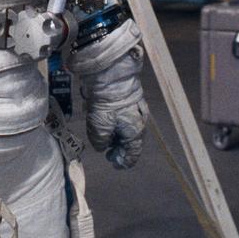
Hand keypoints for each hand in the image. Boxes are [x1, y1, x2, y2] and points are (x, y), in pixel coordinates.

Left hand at [80, 46, 147, 169]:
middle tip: (107, 150)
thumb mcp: (100, 126)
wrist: (111, 74)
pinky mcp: (131, 100)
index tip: (113, 163)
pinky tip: (106, 120)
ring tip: (104, 135)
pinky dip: (117, 123)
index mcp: (134, 132)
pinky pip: (125, 117)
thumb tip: (102, 147)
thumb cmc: (107, 102)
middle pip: (130, 142)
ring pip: (128, 129)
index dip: (123, 162)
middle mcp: (139, 122)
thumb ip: (101, 141)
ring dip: (116, 135)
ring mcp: (136, 110)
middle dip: (118, 148)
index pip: (133, 154)